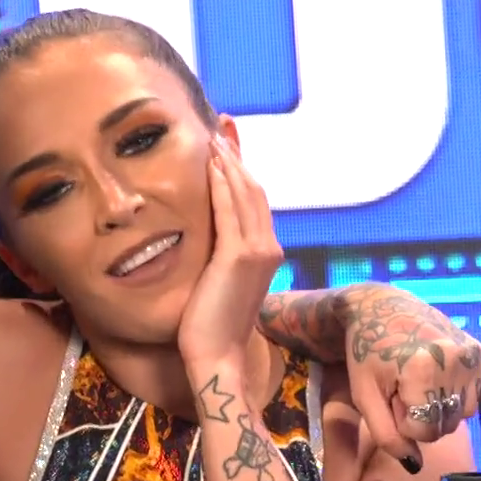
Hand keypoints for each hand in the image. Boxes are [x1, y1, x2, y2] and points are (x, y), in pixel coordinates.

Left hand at [177, 140, 284, 372]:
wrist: (218, 355)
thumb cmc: (213, 325)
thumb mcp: (221, 281)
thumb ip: (223, 255)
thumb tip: (211, 237)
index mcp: (266, 252)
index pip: (255, 200)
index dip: (242, 169)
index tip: (226, 143)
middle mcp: (269, 247)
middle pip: (255, 189)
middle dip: (237, 155)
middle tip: (220, 126)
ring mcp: (258, 251)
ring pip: (246, 194)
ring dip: (229, 162)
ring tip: (214, 136)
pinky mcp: (240, 257)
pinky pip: (230, 210)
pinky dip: (222, 184)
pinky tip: (212, 164)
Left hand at [340, 289, 480, 468]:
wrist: (381, 307)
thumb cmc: (366, 354)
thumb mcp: (364, 396)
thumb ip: (387, 435)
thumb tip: (415, 466)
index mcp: (424, 369)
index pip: (425, 431)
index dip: (403, 421)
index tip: (390, 397)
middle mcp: (456, 360)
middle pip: (446, 424)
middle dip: (422, 416)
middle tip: (402, 388)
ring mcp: (471, 355)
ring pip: (462, 414)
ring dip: (439, 408)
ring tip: (418, 382)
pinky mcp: (479, 352)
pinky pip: (473, 396)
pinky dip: (454, 394)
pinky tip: (435, 376)